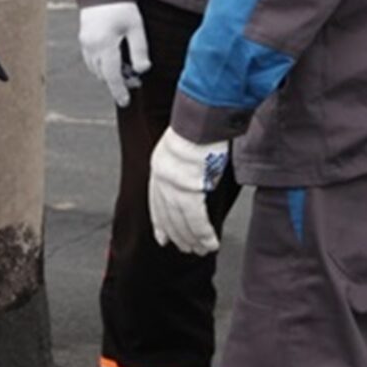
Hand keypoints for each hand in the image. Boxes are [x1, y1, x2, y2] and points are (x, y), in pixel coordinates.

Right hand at [78, 2, 151, 106]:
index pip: (112, 75)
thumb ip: (140, 50)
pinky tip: (115, 61)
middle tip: (135, 81)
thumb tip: (142, 70)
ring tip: (127, 69)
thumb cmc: (121, 7)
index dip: (119, 91)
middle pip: (104, 75)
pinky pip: (92, 62)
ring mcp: (85, 44)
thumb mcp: (136, 27)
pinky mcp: (84, 41)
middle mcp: (92, 47)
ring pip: (96, 70)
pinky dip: (103, 66)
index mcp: (105, 44)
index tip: (125, 102)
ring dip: (110, 75)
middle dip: (118, 82)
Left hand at [149, 127, 228, 254]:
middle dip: (179, 235)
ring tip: (202, 249)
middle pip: (168, 215)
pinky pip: (196, 218)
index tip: (163, 238)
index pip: (156, 202)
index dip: (160, 223)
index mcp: (159, 166)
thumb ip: (185, 165)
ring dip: (193, 238)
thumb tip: (197, 180)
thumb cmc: (202, 126)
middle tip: (188, 249)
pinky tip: (210, 242)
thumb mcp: (185, 146)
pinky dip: (204, 233)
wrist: (204, 117)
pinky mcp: (189, 189)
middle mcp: (161, 177)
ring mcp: (173, 184)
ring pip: (182, 220)